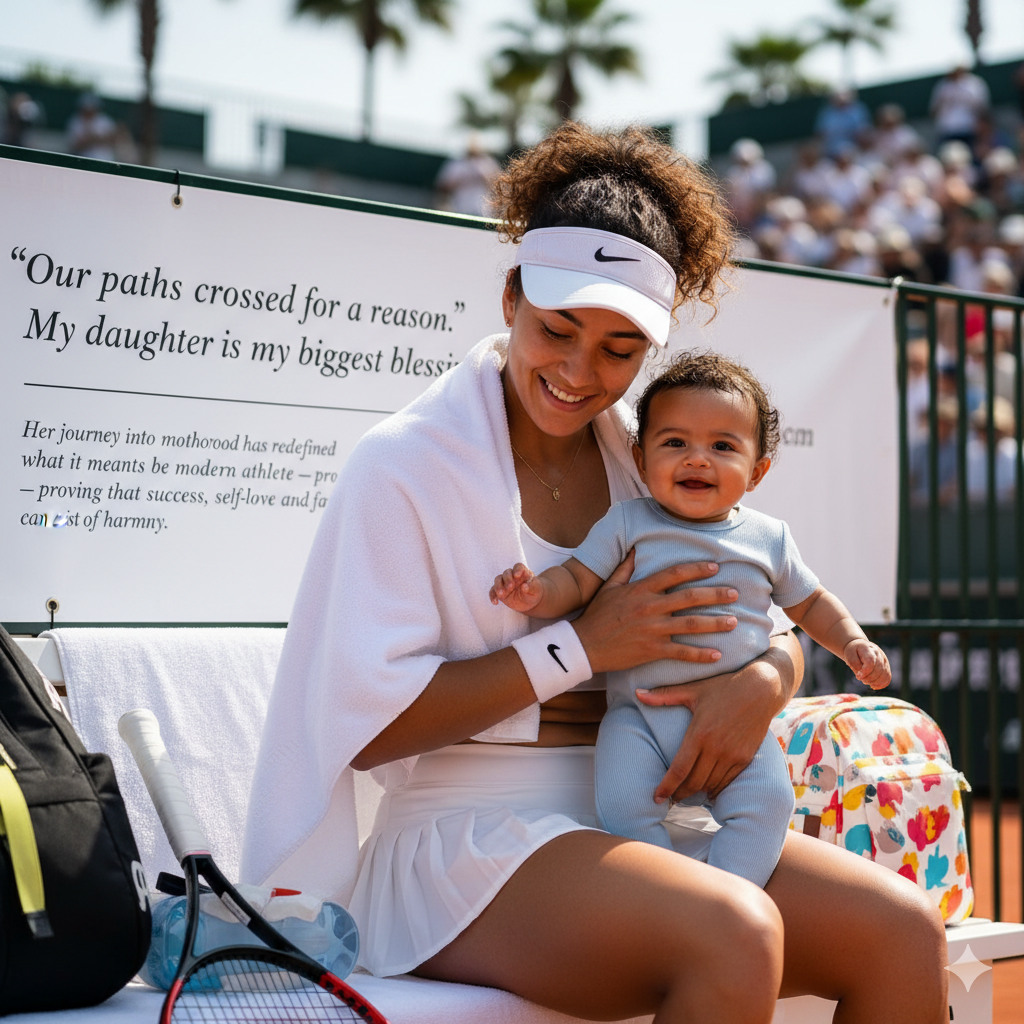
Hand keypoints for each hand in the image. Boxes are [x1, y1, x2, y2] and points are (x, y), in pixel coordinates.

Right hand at [489, 563, 542, 612]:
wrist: (530, 601)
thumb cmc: (534, 592)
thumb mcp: (536, 590)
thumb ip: (531, 587)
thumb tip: (525, 586)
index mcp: (522, 572)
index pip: (518, 567)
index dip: (517, 569)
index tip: (517, 575)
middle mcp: (512, 576)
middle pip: (506, 573)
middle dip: (507, 579)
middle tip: (511, 587)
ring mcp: (505, 583)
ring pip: (498, 580)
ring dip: (498, 586)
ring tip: (502, 594)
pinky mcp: (500, 590)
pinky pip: (493, 591)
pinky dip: (492, 595)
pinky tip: (495, 602)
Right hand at [571, 554, 739, 674]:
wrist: (584, 645)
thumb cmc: (597, 615)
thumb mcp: (609, 587)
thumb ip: (625, 568)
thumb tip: (636, 550)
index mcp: (641, 589)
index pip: (674, 574)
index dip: (697, 569)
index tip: (715, 566)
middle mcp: (650, 607)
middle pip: (690, 598)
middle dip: (716, 594)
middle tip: (735, 593)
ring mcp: (652, 629)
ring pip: (691, 624)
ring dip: (715, 623)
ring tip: (734, 621)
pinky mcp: (652, 650)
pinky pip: (681, 652)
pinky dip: (701, 654)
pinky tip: (717, 654)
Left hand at [636, 634, 801, 801]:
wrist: (761, 689)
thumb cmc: (723, 687)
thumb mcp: (692, 690)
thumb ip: (664, 695)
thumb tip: (637, 692)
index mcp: (699, 733)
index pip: (679, 769)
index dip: (666, 787)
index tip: (657, 798)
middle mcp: (716, 748)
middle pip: (694, 782)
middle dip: (679, 794)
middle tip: (669, 799)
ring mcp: (732, 755)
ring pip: (710, 785)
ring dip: (697, 793)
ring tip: (685, 795)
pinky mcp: (745, 758)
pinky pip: (727, 782)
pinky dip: (716, 790)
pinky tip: (708, 792)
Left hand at [846, 639, 890, 689]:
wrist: (859, 646)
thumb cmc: (853, 651)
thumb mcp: (849, 655)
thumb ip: (855, 664)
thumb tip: (861, 675)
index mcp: (868, 649)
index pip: (870, 662)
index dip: (865, 672)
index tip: (858, 676)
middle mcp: (879, 654)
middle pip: (878, 670)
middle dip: (868, 678)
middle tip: (860, 678)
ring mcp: (884, 660)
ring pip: (884, 675)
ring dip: (874, 682)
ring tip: (865, 681)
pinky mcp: (886, 667)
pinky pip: (888, 678)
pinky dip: (881, 684)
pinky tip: (873, 686)